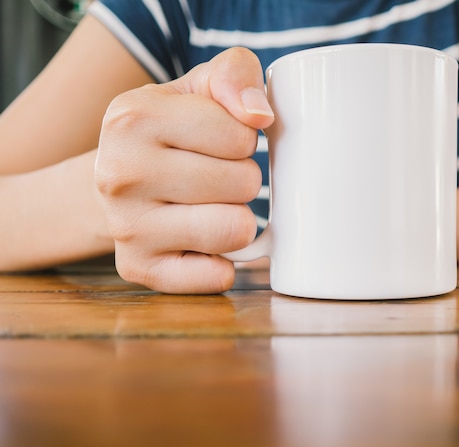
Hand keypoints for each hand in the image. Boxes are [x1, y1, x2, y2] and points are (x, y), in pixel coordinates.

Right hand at [95, 47, 273, 293]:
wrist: (116, 179)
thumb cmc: (168, 132)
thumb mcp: (196, 88)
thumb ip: (234, 75)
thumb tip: (259, 114)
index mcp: (133, 118)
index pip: (241, 135)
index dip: (243, 139)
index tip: (218, 141)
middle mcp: (120, 174)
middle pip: (244, 183)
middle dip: (242, 178)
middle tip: (214, 176)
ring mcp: (127, 227)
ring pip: (236, 230)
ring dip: (236, 218)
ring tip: (210, 205)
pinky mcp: (140, 269)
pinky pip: (217, 276)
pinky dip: (223, 262)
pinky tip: (202, 242)